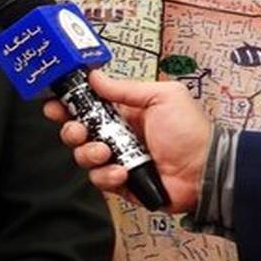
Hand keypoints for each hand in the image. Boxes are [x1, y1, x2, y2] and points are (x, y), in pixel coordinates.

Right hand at [43, 71, 210, 212]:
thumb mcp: (161, 97)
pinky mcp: (121, 184)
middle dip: (71, 130)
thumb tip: (95, 76)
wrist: (205, 170)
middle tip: (80, 130)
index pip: (87, 106)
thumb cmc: (189, 131)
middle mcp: (116, 135)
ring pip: (83, 156)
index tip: (55, 104)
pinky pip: (99, 179)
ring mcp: (118, 160)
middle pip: (77, 132)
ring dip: (89, 153)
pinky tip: (123, 172)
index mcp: (124, 112)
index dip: (68, 105)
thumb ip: (126, 89)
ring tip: (107, 152)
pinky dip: (107, 176)